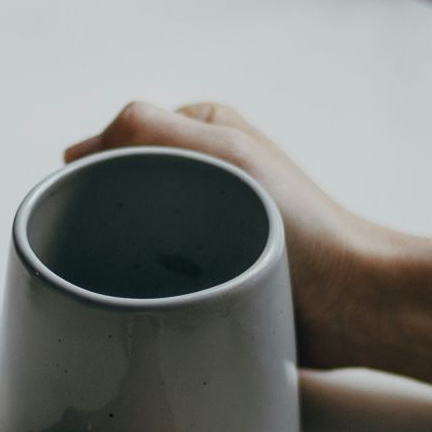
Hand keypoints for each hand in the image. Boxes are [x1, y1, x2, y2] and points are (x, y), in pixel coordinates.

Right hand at [66, 102, 431, 397]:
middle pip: (120, 187)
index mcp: (203, 131)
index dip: (93, 170)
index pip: (118, 139)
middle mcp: (202, 172)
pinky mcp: (208, 271)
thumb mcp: (227, 153)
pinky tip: (140, 300)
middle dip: (102, 215)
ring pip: (131, 233)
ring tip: (124, 277)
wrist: (353, 303)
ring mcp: (203, 224)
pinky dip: (141, 284)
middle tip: (100, 249)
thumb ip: (151, 129)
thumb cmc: (303, 226)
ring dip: (121, 255)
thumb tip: (78, 151)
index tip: (84, 206)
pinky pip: (153, 273)